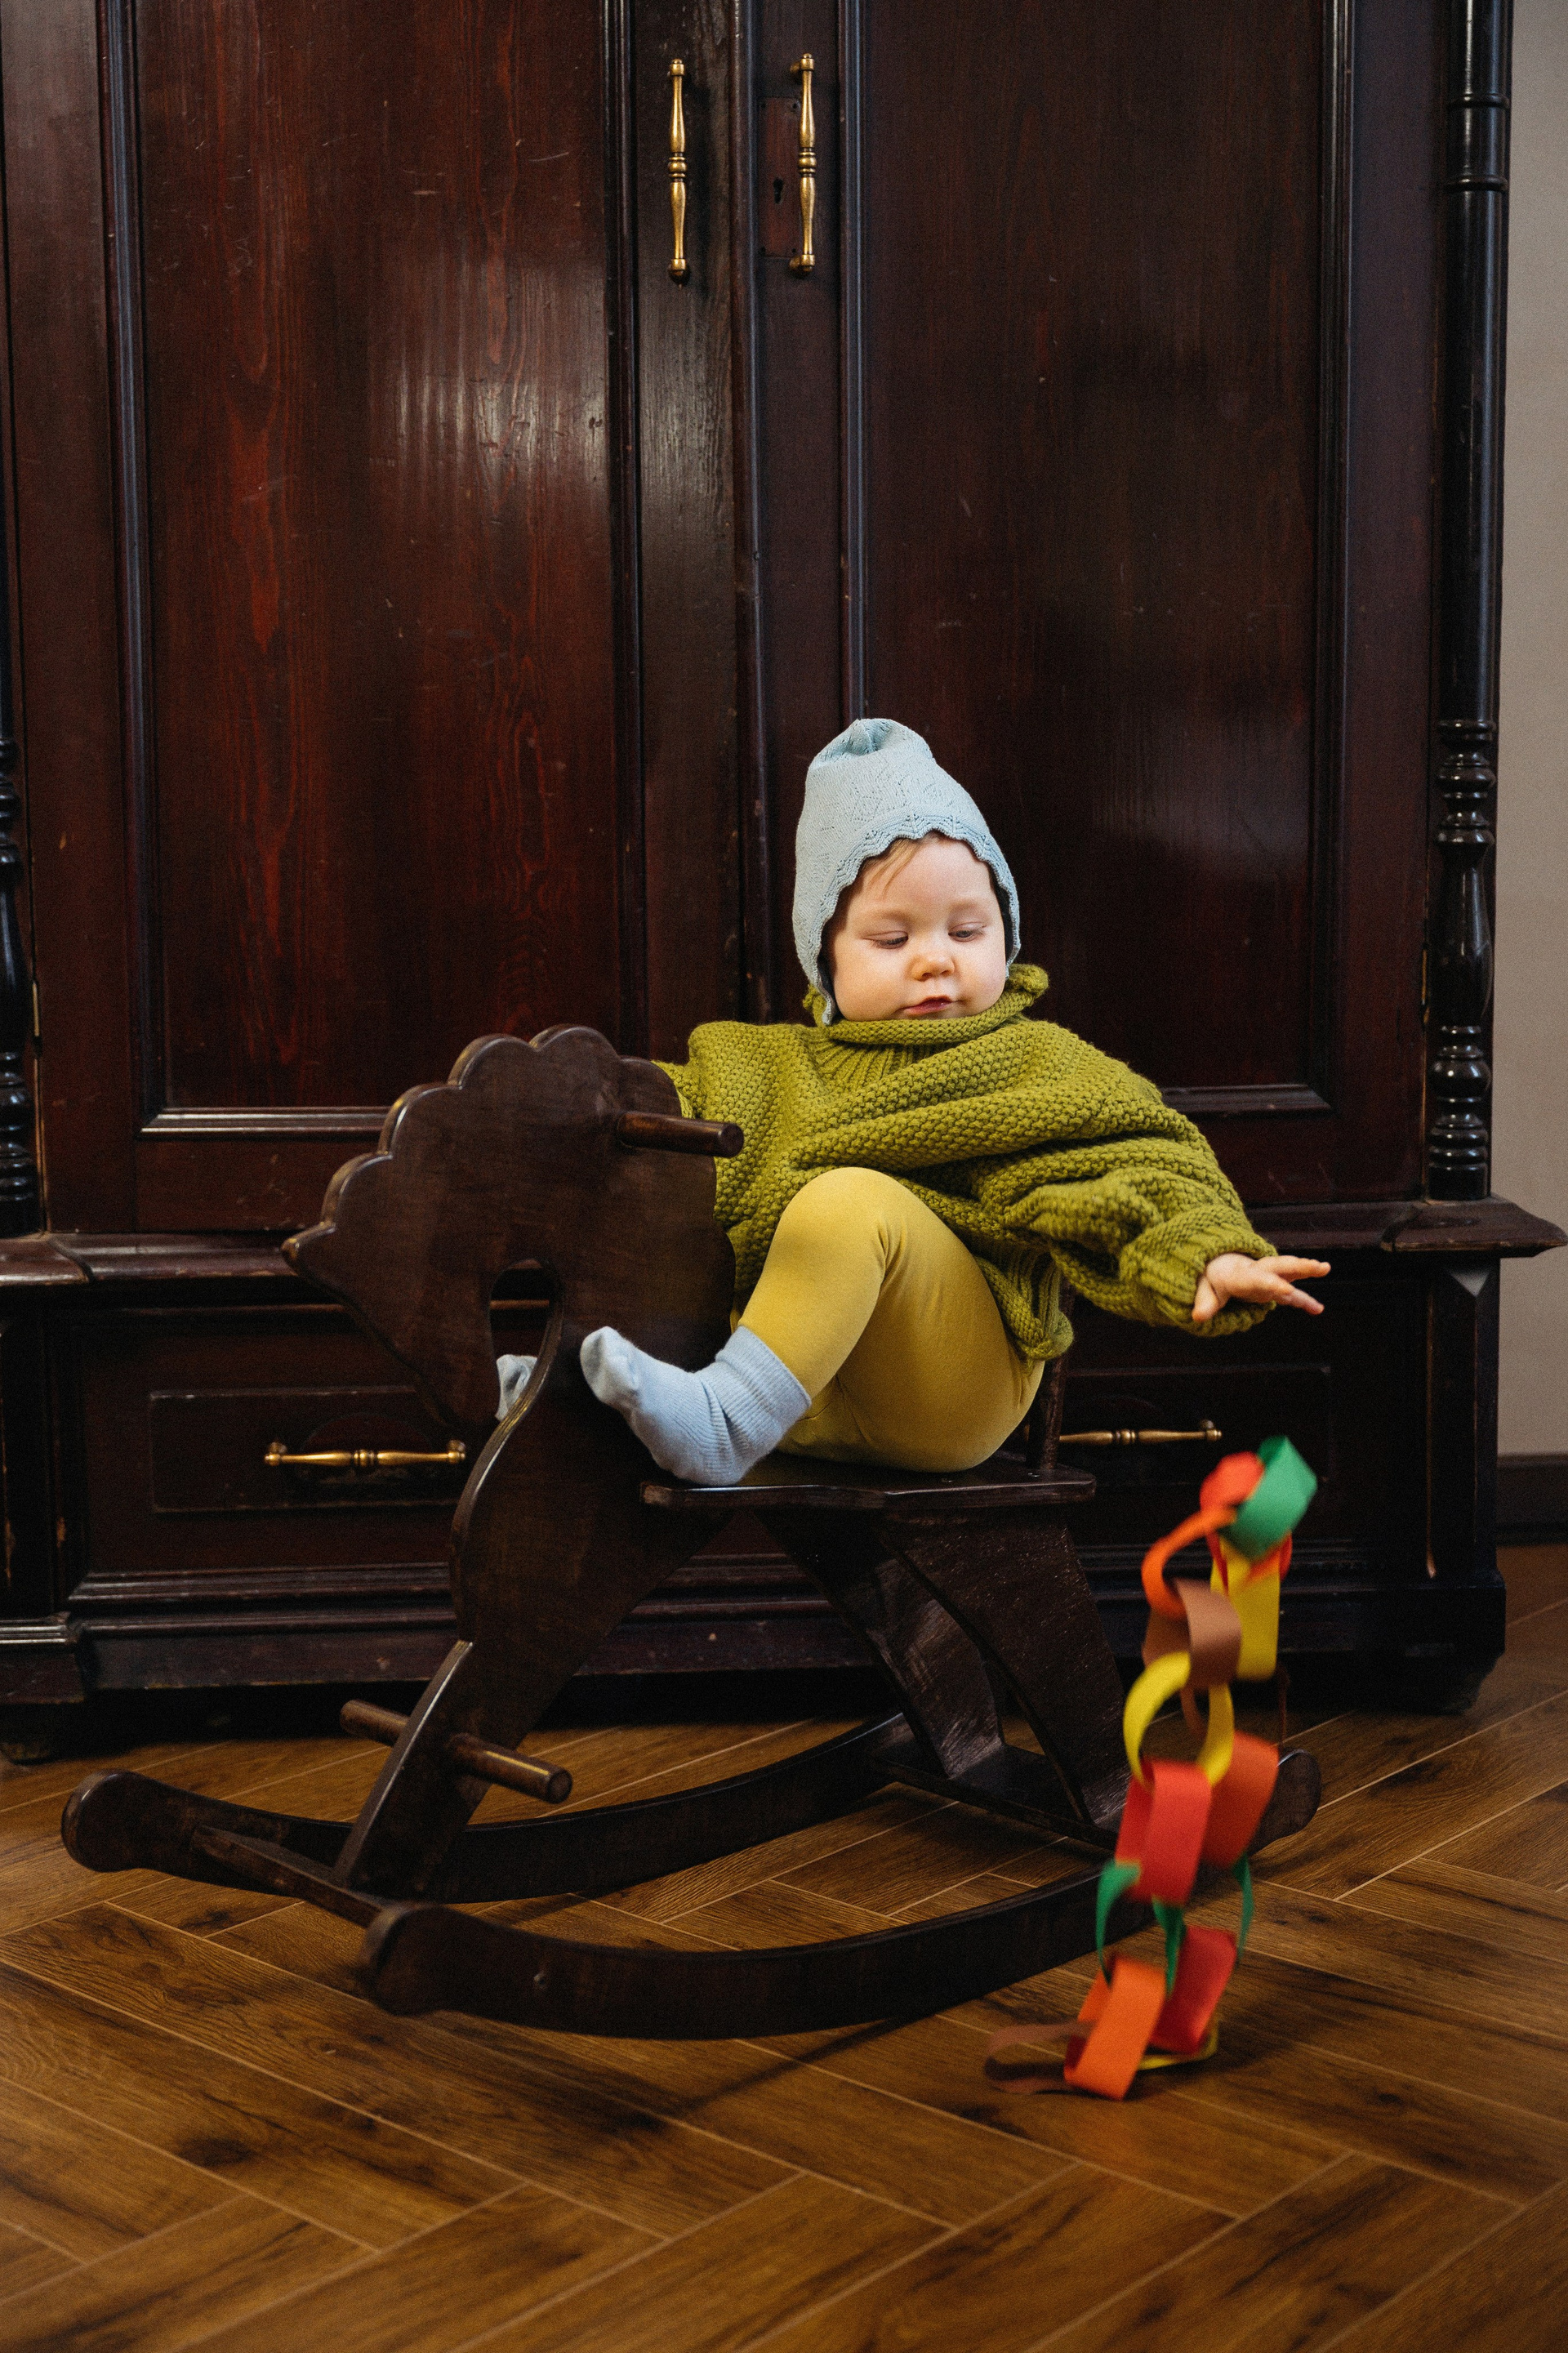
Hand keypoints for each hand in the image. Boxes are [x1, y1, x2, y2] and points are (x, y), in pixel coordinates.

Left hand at [1192, 1253, 1329, 1323]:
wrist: (1216, 1265)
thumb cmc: (1210, 1277)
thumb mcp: (1204, 1289)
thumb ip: (1204, 1302)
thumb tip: (1198, 1317)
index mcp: (1241, 1274)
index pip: (1257, 1279)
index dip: (1271, 1284)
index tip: (1286, 1290)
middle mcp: (1258, 1272)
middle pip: (1280, 1266)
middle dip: (1299, 1265)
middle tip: (1318, 1267)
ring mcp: (1268, 1277)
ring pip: (1290, 1272)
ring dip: (1307, 1270)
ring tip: (1326, 1268)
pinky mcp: (1273, 1286)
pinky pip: (1291, 1293)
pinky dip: (1304, 1301)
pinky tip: (1318, 1310)